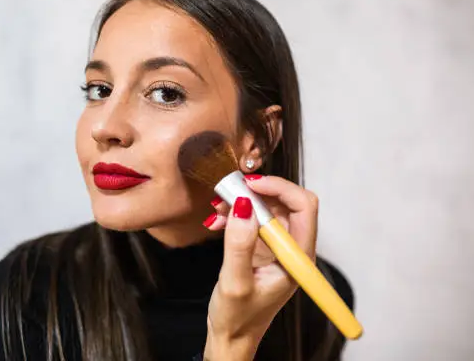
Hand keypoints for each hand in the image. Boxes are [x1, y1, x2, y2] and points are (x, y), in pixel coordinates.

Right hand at [203, 175, 318, 359]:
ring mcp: (277, 247)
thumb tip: (243, 205)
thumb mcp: (235, 283)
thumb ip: (239, 245)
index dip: (280, 188)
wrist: (231, 336)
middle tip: (228, 193)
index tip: (251, 184)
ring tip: (218, 211)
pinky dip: (235, 214)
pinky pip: (252, 219)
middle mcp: (292, 249)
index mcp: (298, 258)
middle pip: (286, 202)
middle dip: (256, 193)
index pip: (304, 207)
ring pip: (266, 208)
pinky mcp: (261, 247)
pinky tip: (217, 222)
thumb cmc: (237, 318)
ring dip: (242, 203)